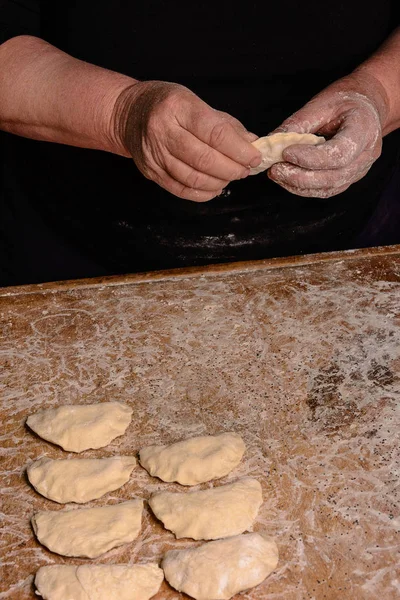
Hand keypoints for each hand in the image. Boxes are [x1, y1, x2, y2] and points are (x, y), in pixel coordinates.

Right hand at [115, 80, 260, 200]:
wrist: (129, 114)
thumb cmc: (168, 105)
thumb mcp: (196, 103)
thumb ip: (226, 124)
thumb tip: (252, 144)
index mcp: (178, 107)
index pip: (215, 132)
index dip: (239, 149)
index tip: (254, 157)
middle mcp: (163, 131)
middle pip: (205, 159)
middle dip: (232, 169)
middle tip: (245, 170)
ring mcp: (154, 154)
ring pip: (194, 178)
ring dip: (219, 182)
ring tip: (231, 177)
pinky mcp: (151, 172)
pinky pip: (181, 190)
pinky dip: (203, 193)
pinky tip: (215, 187)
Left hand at [268, 73, 388, 197]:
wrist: (365, 108)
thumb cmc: (345, 102)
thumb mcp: (322, 104)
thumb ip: (298, 124)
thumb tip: (271, 140)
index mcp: (364, 130)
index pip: (339, 153)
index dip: (311, 158)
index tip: (286, 153)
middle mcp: (366, 155)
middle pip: (333, 177)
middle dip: (300, 176)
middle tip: (275, 169)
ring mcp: (359, 171)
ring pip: (328, 188)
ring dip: (298, 185)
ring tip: (277, 174)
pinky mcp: (348, 179)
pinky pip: (326, 190)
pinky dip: (304, 188)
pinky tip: (286, 179)